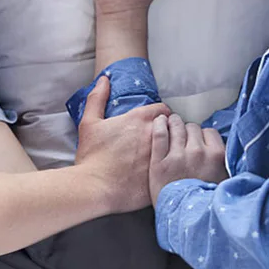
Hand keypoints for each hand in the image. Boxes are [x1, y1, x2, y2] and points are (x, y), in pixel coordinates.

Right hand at [73, 76, 170, 213]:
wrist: (94, 188)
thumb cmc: (92, 157)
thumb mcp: (89, 123)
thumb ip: (97, 98)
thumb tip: (104, 79)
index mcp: (139, 119)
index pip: (163, 110)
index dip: (161, 117)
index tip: (156, 124)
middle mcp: (154, 135)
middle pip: (174, 128)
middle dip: (170, 133)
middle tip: (162, 142)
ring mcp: (161, 156)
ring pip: (179, 149)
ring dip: (175, 151)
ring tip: (167, 159)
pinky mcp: (163, 175)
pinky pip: (176, 169)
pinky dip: (173, 171)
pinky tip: (166, 175)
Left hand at [149, 113, 227, 204]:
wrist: (185, 220)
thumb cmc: (205, 203)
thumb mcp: (225, 182)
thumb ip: (225, 164)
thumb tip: (224, 154)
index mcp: (216, 156)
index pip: (209, 132)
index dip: (202, 136)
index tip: (198, 142)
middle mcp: (198, 152)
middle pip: (192, 128)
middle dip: (188, 132)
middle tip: (183, 138)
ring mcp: (177, 156)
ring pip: (176, 126)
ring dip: (174, 123)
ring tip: (170, 125)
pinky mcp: (159, 161)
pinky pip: (159, 134)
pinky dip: (159, 125)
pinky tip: (159, 122)